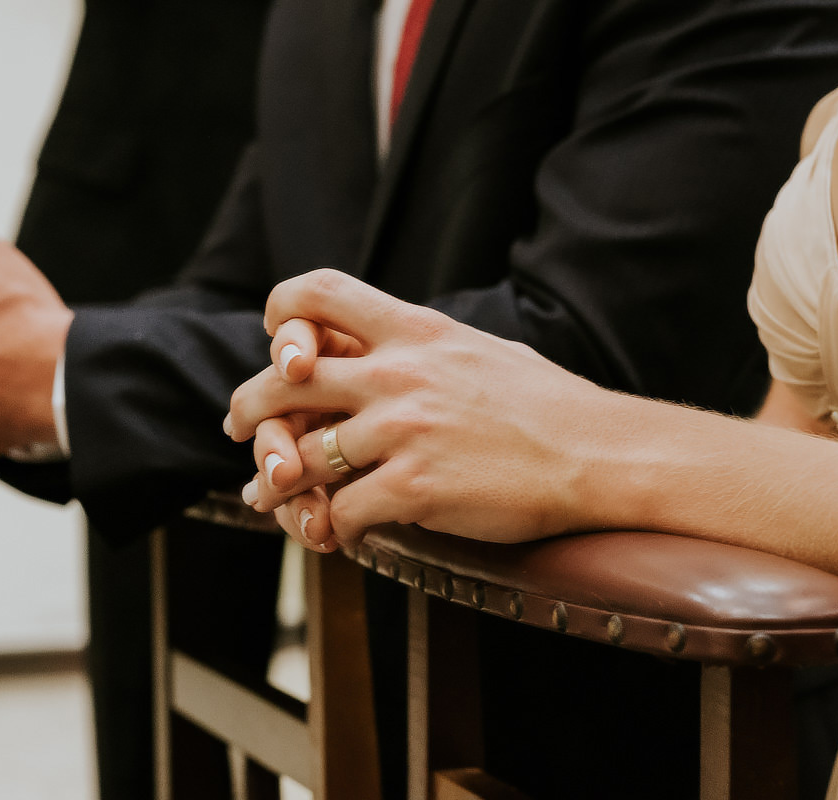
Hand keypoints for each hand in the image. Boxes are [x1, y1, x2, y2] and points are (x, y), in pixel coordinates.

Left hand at [227, 269, 608, 546]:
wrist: (599, 455)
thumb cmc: (548, 406)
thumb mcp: (479, 349)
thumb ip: (423, 345)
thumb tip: (390, 345)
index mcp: (415, 330)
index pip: (320, 292)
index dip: (282, 313)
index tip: (278, 346)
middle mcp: (398, 373)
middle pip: (285, 380)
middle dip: (247, 406)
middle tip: (238, 426)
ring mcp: (403, 430)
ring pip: (301, 457)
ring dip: (277, 484)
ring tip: (268, 498)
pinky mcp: (414, 487)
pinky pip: (343, 510)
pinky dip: (334, 526)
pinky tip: (341, 532)